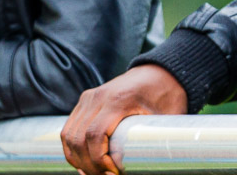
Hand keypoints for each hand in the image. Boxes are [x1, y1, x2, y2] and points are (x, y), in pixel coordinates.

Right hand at [62, 64, 187, 174]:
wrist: (160, 72)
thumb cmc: (166, 95)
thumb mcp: (167, 117)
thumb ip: (159, 139)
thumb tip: (156, 164)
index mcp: (119, 99)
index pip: (95, 134)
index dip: (99, 160)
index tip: (113, 173)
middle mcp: (99, 96)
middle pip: (78, 138)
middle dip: (89, 165)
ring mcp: (89, 97)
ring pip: (69, 136)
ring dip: (78, 159)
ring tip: (94, 173)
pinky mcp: (85, 101)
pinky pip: (69, 129)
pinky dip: (73, 149)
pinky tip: (85, 163)